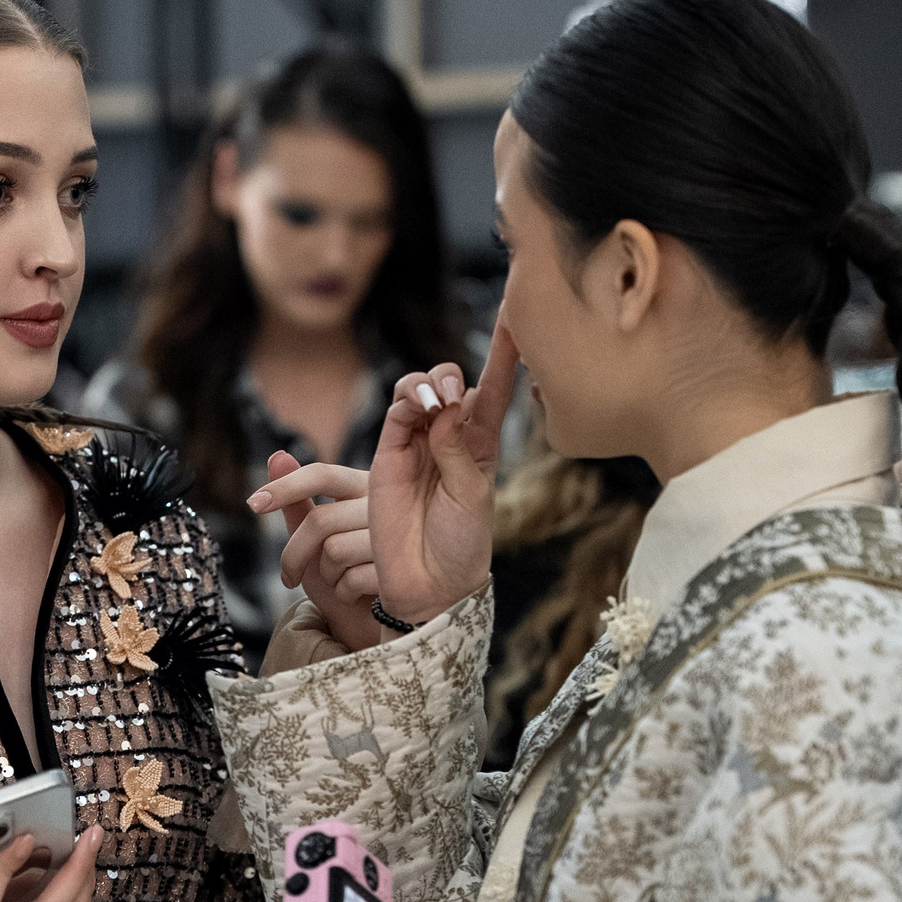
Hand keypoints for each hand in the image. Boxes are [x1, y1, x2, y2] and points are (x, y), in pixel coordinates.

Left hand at [246, 450, 380, 650]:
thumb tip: (276, 455)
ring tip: (340, 580)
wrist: (372, 614)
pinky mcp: (402, 570)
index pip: (322, 475)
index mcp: (366, 485)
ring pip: (335, 552)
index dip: (285, 487)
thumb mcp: (316, 534)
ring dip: (326, 576)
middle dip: (294, 556)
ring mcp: (398, 537)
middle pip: (320, 521)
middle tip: (289, 577)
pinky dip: (343, 594)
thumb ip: (297, 500)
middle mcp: (386, 504)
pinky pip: (352, 579)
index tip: (253, 504)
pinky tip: (355, 594)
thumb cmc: (343, 567)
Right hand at [368, 307, 519, 622]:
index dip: (503, 353)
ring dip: (427, 382)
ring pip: (417, 390)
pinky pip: (396, 413)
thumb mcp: (474, 494)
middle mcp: (450, 438)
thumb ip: (459, 449)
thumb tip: (443, 408)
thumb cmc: (462, 544)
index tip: (513, 318)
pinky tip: (422, 406)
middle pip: (449, 382)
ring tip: (436, 399)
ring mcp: (418, 444)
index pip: (493, 389)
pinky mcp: (388, 456)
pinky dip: (407, 400)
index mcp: (483, 444)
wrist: (430, 583)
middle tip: (454, 393)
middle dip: (450, 374)